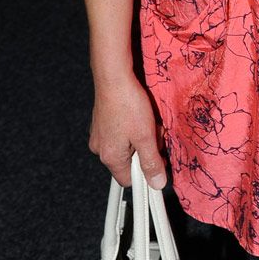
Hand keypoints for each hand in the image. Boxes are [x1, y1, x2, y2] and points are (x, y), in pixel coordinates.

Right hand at [89, 73, 165, 188]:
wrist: (113, 76)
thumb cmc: (127, 103)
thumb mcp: (146, 136)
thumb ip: (151, 162)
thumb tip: (157, 183)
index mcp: (110, 157)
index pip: (129, 180)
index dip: (145, 172)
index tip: (159, 161)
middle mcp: (101, 149)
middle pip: (130, 161)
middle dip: (146, 149)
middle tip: (154, 134)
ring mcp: (100, 134)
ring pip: (127, 145)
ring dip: (141, 136)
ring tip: (147, 120)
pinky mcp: (102, 122)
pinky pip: (121, 132)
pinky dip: (133, 127)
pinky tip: (139, 114)